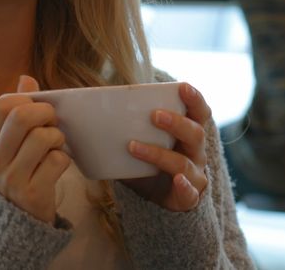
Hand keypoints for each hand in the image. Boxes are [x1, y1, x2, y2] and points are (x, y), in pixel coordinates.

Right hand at [0, 75, 70, 223]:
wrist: (15, 224)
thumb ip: (17, 112)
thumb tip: (26, 79)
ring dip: (57, 137)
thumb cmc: (17, 173)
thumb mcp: (8, 145)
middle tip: (52, 121)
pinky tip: (56, 165)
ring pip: (42, 138)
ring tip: (55, 145)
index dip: (24, 100)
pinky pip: (57, 161)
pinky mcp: (32, 194)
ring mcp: (12, 178)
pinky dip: (63, 159)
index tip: (34, 109)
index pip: (0, 105)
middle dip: (45, 113)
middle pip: (22, 117)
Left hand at [122, 82, 210, 210]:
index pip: (200, 112)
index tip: (183, 87)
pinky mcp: (188, 197)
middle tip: (154, 115)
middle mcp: (196, 152)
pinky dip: (184, 187)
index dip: (194, 99)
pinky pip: (190, 193)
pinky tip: (177, 180)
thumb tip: (84, 108)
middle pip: (195, 134)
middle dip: (176, 123)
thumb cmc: (153, 161)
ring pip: (183, 163)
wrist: (161, 196)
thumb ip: (127, 124)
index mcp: (189, 133)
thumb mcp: (145, 139)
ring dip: (159, 154)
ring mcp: (194, 174)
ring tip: (133, 146)